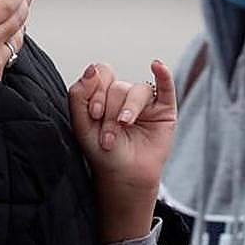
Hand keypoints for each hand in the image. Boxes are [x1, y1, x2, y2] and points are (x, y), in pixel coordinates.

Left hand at [68, 60, 176, 242]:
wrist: (123, 177)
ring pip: (138, 90)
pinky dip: (163, 75)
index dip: (97, 91)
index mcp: (104, 95)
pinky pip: (166, 86)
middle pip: (118, 87)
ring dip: (129, 108)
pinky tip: (157, 66)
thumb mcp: (82, 125)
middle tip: (108, 135)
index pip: (101, 76)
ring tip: (124, 126)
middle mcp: (124, 95)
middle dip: (111, 111)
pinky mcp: (164, 110)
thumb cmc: (103, 153)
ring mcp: (145, 102)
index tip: (94, 114)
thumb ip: (79, 95)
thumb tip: (91, 69)